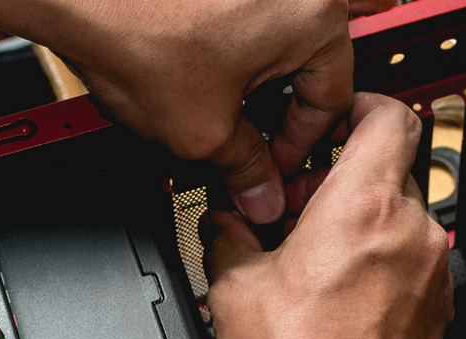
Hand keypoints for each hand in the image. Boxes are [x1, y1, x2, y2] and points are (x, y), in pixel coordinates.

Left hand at [0, 0, 396, 223]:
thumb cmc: (132, 31)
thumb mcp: (201, 131)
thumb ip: (245, 168)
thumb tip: (261, 193)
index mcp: (314, 18)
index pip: (333, 99)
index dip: (299, 148)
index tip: (273, 168)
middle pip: (306, 65)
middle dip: (276, 112)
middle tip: (247, 143)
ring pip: (272, 42)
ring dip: (251, 81)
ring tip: (213, 107)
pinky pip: (241, 18)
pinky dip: (225, 49)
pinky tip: (192, 71)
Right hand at [205, 93, 452, 338]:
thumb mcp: (233, 289)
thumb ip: (227, 237)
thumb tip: (222, 224)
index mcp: (364, 207)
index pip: (386, 117)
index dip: (357, 111)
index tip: (332, 127)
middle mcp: (412, 235)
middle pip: (390, 174)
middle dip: (343, 184)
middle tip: (297, 213)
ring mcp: (433, 279)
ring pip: (403, 226)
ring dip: (363, 231)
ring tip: (313, 266)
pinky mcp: (439, 318)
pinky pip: (413, 272)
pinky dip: (383, 272)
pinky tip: (338, 306)